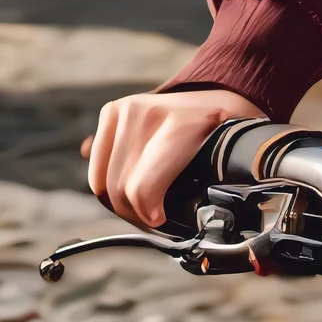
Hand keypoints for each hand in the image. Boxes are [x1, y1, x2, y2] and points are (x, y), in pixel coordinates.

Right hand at [87, 89, 266, 230]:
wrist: (214, 97)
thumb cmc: (220, 135)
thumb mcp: (225, 160)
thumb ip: (206, 190)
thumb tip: (176, 223)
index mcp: (186, 125)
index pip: (143, 187)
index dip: (149, 214)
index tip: (161, 220)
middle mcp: (151, 112)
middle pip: (120, 188)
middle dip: (135, 213)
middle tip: (152, 220)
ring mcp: (128, 108)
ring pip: (103, 183)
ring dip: (120, 203)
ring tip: (142, 207)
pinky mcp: (111, 110)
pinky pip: (96, 168)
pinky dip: (106, 187)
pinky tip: (128, 190)